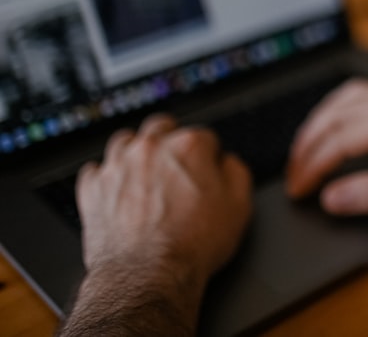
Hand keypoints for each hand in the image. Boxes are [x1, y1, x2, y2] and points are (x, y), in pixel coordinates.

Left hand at [76, 115, 252, 292]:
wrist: (147, 276)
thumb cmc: (193, 244)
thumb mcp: (239, 207)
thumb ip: (236, 172)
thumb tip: (227, 162)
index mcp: (189, 146)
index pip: (205, 136)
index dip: (209, 156)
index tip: (207, 173)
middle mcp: (151, 148)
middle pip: (162, 127)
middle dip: (172, 142)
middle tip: (178, 167)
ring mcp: (117, 165)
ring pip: (126, 140)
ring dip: (137, 152)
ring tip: (146, 175)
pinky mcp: (92, 188)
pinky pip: (95, 169)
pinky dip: (106, 177)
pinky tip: (118, 191)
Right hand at [285, 78, 367, 214]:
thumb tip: (332, 198)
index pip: (338, 140)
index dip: (312, 166)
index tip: (298, 188)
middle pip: (334, 114)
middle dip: (307, 143)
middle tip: (292, 172)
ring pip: (345, 98)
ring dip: (320, 121)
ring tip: (304, 147)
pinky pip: (361, 95)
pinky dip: (338, 110)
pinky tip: (337, 122)